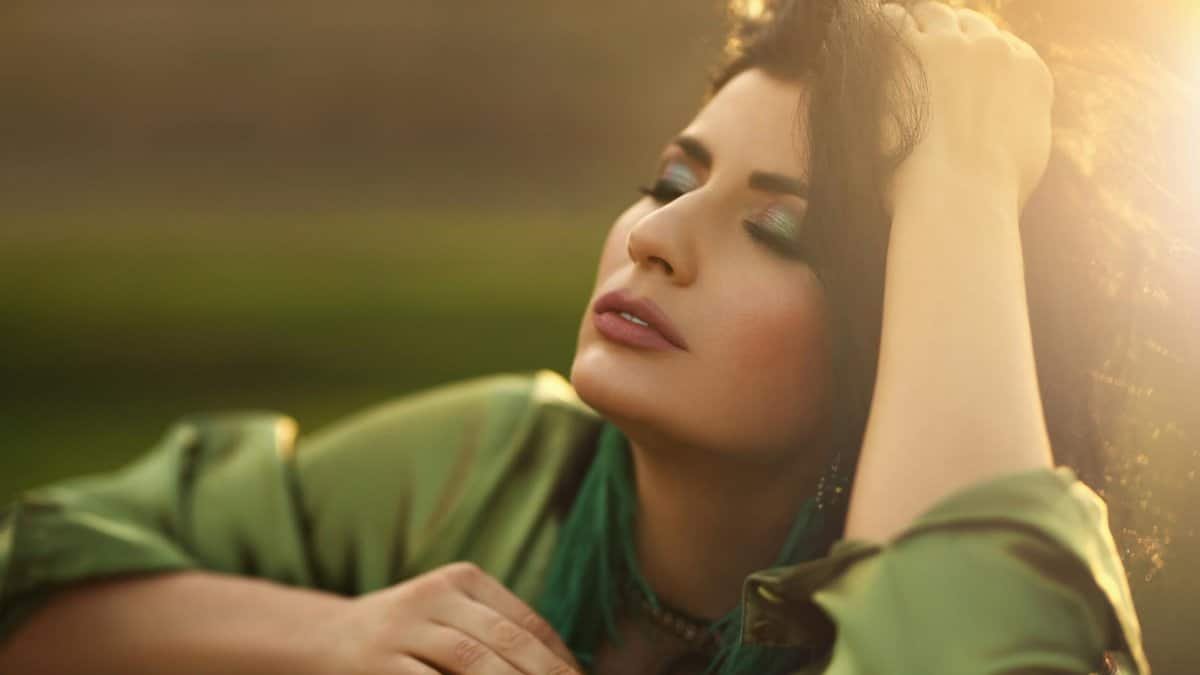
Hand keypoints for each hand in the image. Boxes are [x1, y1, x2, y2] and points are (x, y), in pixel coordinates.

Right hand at [313, 562, 581, 674]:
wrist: (319, 640)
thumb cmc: (402, 636)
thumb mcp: (447, 616)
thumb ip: (495, 633)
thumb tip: (563, 665)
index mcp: (462, 579)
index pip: (526, 622)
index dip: (560, 659)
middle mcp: (435, 596)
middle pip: (508, 642)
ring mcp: (404, 629)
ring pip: (474, 663)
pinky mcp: (378, 664)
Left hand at [881, 1, 1053, 215]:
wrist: (960, 197)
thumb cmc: (991, 194)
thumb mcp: (1027, 156)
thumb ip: (1018, 125)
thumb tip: (1005, 126)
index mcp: (1029, 71)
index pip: (1001, 45)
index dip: (976, 53)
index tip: (958, 61)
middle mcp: (994, 50)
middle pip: (968, 25)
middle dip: (948, 34)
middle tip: (926, 45)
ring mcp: (952, 47)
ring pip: (933, 14)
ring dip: (916, 23)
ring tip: (896, 32)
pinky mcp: (911, 52)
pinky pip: (893, 21)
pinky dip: (882, 22)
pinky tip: (869, 29)